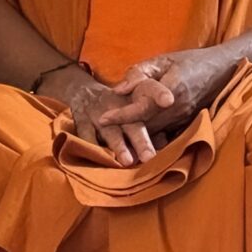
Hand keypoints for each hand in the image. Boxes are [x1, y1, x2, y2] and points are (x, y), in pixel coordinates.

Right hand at [42, 64, 169, 166]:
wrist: (84, 92)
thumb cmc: (118, 105)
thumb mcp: (133, 102)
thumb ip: (149, 122)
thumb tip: (164, 141)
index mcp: (133, 97)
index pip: (149, 90)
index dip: (158, 94)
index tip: (169, 100)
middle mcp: (117, 104)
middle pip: (132, 123)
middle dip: (141, 140)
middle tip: (150, 156)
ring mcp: (99, 113)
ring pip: (110, 132)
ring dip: (119, 146)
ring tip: (128, 161)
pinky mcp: (82, 121)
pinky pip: (87, 136)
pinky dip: (93, 148)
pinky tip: (101, 160)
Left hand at [98, 46, 236, 133]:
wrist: (222, 70)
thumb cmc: (190, 60)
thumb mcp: (162, 59)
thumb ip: (139, 73)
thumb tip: (118, 90)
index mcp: (171, 89)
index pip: (142, 107)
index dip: (121, 115)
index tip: (102, 119)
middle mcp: (177, 109)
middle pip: (145, 126)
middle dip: (125, 131)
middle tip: (102, 131)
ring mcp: (183, 119)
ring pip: (154, 134)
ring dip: (136, 136)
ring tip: (115, 137)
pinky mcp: (186, 125)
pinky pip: (164, 135)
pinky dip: (150, 136)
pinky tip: (138, 137)